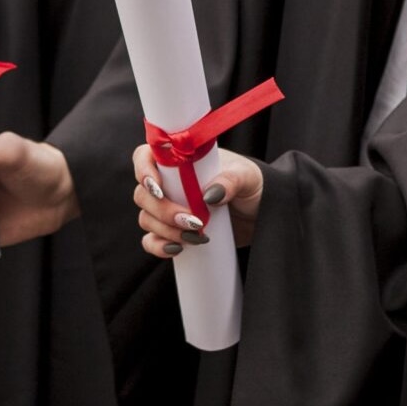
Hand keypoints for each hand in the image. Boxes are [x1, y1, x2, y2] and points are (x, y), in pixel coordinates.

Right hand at [133, 145, 262, 257]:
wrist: (263, 214)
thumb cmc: (253, 185)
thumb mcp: (247, 177)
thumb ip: (231, 180)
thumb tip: (210, 195)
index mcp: (181, 161)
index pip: (146, 156)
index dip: (143, 170)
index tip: (157, 188)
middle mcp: (170, 183)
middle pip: (143, 194)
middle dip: (162, 210)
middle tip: (193, 220)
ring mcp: (169, 208)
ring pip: (146, 218)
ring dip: (165, 230)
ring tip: (196, 236)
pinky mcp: (174, 232)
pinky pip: (152, 241)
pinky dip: (158, 246)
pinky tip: (177, 249)